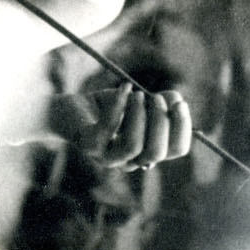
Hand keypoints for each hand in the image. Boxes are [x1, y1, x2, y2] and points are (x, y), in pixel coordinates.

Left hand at [59, 85, 192, 169]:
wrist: (67, 110)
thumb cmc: (105, 107)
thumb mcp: (137, 101)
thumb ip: (158, 102)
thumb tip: (177, 99)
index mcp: (146, 151)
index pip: (175, 150)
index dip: (182, 128)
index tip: (180, 102)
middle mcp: (129, 160)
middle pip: (157, 152)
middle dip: (162, 122)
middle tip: (156, 97)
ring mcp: (108, 156)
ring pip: (134, 147)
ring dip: (140, 116)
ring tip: (137, 94)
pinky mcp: (89, 145)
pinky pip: (108, 130)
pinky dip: (119, 105)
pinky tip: (124, 88)